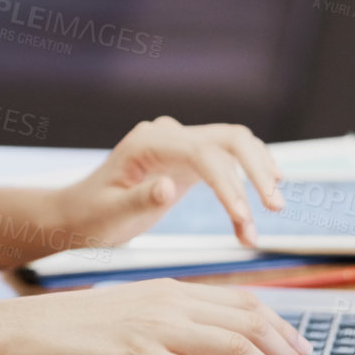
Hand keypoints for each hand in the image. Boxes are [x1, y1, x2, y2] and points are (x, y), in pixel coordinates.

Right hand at [0, 278, 319, 354]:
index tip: (302, 351)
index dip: (283, 327)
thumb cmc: (70, 330)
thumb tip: (202, 346)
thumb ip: (168, 324)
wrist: (23, 332)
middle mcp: (170, 303)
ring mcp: (155, 329)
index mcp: (170, 291)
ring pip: (235, 346)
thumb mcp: (131, 314)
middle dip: (289, 354)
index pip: (243, 302)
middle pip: (250, 320)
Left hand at [56, 117, 283, 249]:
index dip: (229, 184)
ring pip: (236, 147)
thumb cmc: (90, 216)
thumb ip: (138, 200)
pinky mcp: (189, 159)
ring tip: (265, 220)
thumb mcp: (109, 215)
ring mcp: (181, 143)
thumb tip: (167, 186)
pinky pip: (227, 165)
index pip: (203, 153)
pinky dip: (245, 188)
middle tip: (276, 208)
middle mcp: (169, 134)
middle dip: (258, 170)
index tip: (244, 218)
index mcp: (149, 142)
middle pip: (230, 138)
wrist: (77, 213)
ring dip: (258, 178)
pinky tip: (250, 219)